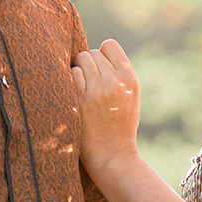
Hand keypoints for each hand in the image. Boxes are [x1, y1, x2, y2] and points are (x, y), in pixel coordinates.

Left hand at [72, 39, 141, 174]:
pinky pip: (71, 74)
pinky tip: (74, 95)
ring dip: (78, 71)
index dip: (102, 55)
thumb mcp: (130, 96)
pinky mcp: (81, 100)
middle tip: (89, 84)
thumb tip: (97, 50)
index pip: (109, 45)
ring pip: (81, 60)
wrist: (113, 155)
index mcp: (130, 78)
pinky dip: (70, 81)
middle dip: (89, 65)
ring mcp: (97, 90)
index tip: (100, 69)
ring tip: (82, 89)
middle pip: (93, 52)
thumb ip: (119, 73)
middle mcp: (115, 81)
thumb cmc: (120, 125)